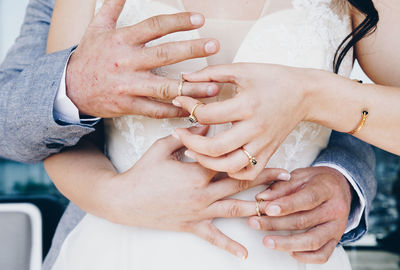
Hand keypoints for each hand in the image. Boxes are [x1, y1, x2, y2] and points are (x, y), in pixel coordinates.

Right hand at [66, 0, 220, 117]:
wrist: (70, 88)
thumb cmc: (88, 56)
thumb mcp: (96, 28)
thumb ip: (111, 7)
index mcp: (121, 41)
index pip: (154, 27)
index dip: (177, 22)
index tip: (199, 20)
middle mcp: (127, 63)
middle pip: (164, 55)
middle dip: (192, 50)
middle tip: (214, 45)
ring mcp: (129, 86)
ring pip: (165, 87)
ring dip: (191, 88)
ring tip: (213, 86)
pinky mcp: (129, 105)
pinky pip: (155, 110)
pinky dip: (174, 110)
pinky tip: (191, 109)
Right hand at [99, 125, 288, 258]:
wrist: (124, 199)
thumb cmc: (143, 171)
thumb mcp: (163, 147)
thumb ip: (187, 138)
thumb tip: (207, 128)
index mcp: (197, 170)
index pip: (229, 160)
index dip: (249, 154)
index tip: (267, 147)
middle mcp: (203, 192)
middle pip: (240, 184)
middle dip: (265, 179)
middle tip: (287, 176)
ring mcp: (199, 211)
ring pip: (234, 209)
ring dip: (258, 208)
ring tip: (278, 207)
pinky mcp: (191, 225)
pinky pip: (213, 238)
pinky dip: (230, 246)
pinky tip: (246, 254)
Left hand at [172, 63, 312, 179]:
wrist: (305, 94)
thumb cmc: (273, 79)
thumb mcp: (242, 69)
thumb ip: (211, 73)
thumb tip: (185, 77)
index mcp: (247, 105)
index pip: (207, 115)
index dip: (188, 107)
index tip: (181, 100)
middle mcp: (255, 129)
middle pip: (214, 148)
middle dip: (189, 142)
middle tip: (178, 134)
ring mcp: (262, 144)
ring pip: (229, 166)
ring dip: (206, 162)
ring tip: (193, 151)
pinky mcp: (268, 153)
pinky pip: (248, 173)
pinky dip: (231, 172)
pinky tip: (219, 160)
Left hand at [248, 167, 352, 263]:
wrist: (340, 187)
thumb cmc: (316, 180)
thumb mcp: (300, 176)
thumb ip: (281, 186)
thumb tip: (262, 198)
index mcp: (327, 188)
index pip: (308, 198)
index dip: (287, 205)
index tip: (267, 209)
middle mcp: (336, 209)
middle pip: (304, 221)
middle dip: (276, 224)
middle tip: (255, 222)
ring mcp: (338, 227)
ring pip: (312, 241)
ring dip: (287, 243)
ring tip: (266, 241)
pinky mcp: (336, 240)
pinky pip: (322, 254)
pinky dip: (305, 256)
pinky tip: (289, 251)